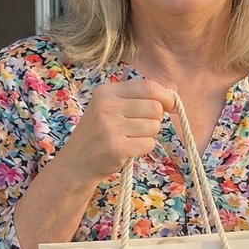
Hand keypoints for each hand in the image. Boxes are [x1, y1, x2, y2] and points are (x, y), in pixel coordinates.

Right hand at [59, 78, 174, 186]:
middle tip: (139, 128)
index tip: (170, 105)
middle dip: (155, 119)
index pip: (148, 86)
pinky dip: (143, 148)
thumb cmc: (99, 134)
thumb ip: (142, 95)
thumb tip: (173, 87)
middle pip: (155, 107)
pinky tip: (129, 149)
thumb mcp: (113, 107)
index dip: (165, 96)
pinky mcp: (116, 147)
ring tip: (130, 138)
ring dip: (149, 135)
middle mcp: (106, 106)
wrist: (76, 163)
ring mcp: (110, 127)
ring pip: (154, 127)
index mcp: (106, 91)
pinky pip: (148, 144)